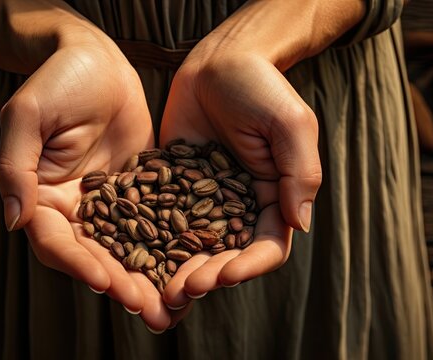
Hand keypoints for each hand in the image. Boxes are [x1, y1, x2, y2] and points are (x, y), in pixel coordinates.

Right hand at [0, 27, 176, 329]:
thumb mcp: (26, 116)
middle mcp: (73, 208)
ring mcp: (109, 202)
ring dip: (148, 278)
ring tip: (174, 307)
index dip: (78, 264)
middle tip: (150, 309)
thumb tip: (14, 221)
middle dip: (121, 284)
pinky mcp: (139, 191)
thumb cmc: (56, 80)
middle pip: (95, 256)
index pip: (55, 242)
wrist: (96, 59)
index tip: (104, 282)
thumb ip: (15, 168)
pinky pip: (155, 223)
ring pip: (127, 248)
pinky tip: (192, 266)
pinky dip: (170, 247)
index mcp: (40, 197)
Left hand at [159, 50, 309, 308]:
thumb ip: (300, 172)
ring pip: (191, 245)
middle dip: (206, 275)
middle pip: (225, 254)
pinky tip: (132, 255)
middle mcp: (238, 206)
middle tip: (182, 290)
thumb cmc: (262, 86)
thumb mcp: (291, 123)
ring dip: (176, 269)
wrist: (219, 61)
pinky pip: (161, 218)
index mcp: (272, 198)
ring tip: (158, 288)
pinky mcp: (172, 185)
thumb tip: (300, 224)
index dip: (248, 266)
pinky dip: (150, 240)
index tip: (225, 275)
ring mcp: (203, 198)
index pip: (266, 245)